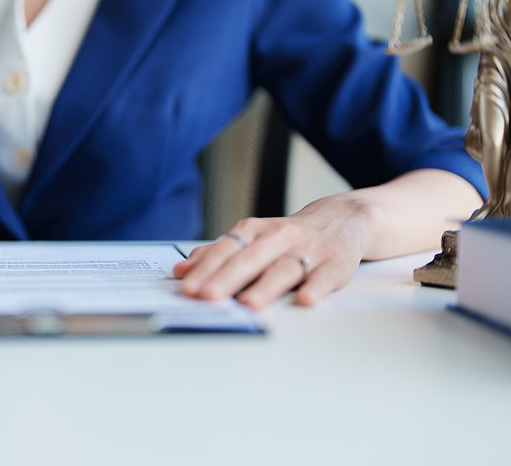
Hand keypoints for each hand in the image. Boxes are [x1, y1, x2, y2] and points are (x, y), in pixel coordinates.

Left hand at [174, 200, 372, 309]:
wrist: (340, 219)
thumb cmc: (287, 236)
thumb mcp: (251, 238)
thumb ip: (218, 254)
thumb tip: (183, 270)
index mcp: (255, 231)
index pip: (225, 250)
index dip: (205, 269)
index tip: (187, 287)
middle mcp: (279, 237)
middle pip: (250, 258)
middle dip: (227, 278)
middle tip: (208, 297)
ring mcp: (308, 250)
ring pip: (284, 268)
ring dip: (266, 286)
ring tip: (248, 304)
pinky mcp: (335, 264)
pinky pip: (324, 277)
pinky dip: (316, 288)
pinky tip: (305, 299)